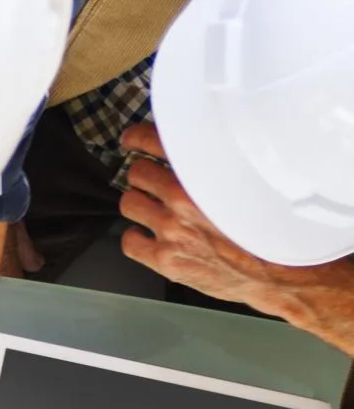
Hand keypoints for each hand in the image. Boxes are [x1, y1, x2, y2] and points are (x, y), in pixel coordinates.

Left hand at [119, 124, 353, 338]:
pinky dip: (135, 236)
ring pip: (130, 203)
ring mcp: (171, 229)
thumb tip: (201, 149)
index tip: (132, 138)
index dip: (138, 137)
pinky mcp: (164, 258)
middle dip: (144, 174)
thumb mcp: (250, 181)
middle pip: (138, 173)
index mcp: (207, 171)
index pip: (156, 141)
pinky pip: (130, 241)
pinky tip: (147, 233)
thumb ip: (220, 164)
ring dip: (139, 202)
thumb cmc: (271, 228)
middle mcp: (184, 198)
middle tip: (150, 178)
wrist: (279, 271)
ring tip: (151, 206)